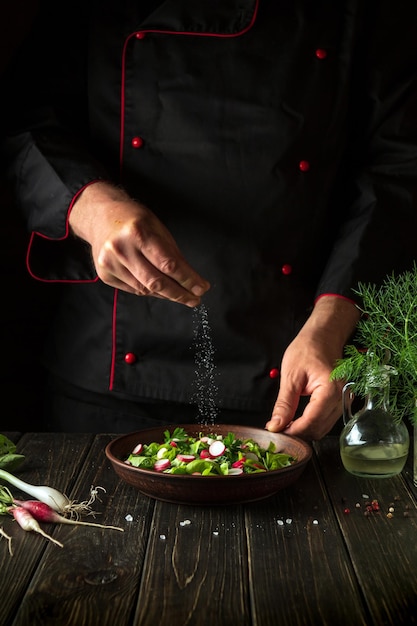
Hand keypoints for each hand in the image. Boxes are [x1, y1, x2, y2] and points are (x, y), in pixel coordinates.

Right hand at [69, 182, 209, 305]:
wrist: (101, 216)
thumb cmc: (134, 220)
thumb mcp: (158, 228)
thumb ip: (173, 253)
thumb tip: (190, 280)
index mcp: (138, 232)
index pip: (169, 264)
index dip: (188, 279)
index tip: (201, 288)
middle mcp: (121, 248)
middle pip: (156, 281)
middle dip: (179, 294)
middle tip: (194, 299)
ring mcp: (110, 263)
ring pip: (145, 289)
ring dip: (166, 294)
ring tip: (180, 295)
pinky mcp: (105, 274)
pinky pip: (134, 290)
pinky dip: (150, 291)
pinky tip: (160, 289)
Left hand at [265, 296, 359, 439]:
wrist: (324, 334)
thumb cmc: (308, 348)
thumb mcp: (291, 375)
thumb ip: (284, 403)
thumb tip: (276, 425)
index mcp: (330, 390)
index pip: (311, 421)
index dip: (293, 431)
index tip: (277, 432)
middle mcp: (341, 397)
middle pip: (319, 428)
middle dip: (298, 433)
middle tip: (278, 429)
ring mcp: (344, 400)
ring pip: (323, 427)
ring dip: (305, 430)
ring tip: (285, 424)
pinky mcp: (341, 400)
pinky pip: (327, 419)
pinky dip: (312, 423)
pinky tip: (297, 419)